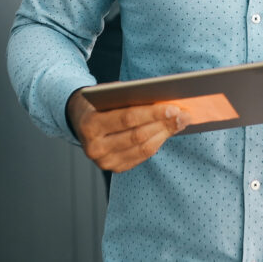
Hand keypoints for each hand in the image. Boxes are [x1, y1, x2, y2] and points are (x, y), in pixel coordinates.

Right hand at [66, 89, 187, 172]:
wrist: (78, 119)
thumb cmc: (98, 101)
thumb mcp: (108, 93)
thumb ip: (131, 97)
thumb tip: (165, 100)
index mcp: (90, 124)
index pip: (127, 118)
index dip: (153, 114)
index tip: (173, 108)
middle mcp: (94, 147)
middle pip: (138, 136)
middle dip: (164, 124)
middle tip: (183, 115)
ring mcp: (103, 161)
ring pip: (142, 149)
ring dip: (165, 134)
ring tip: (180, 122)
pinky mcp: (113, 167)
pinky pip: (141, 157)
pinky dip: (157, 143)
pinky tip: (167, 132)